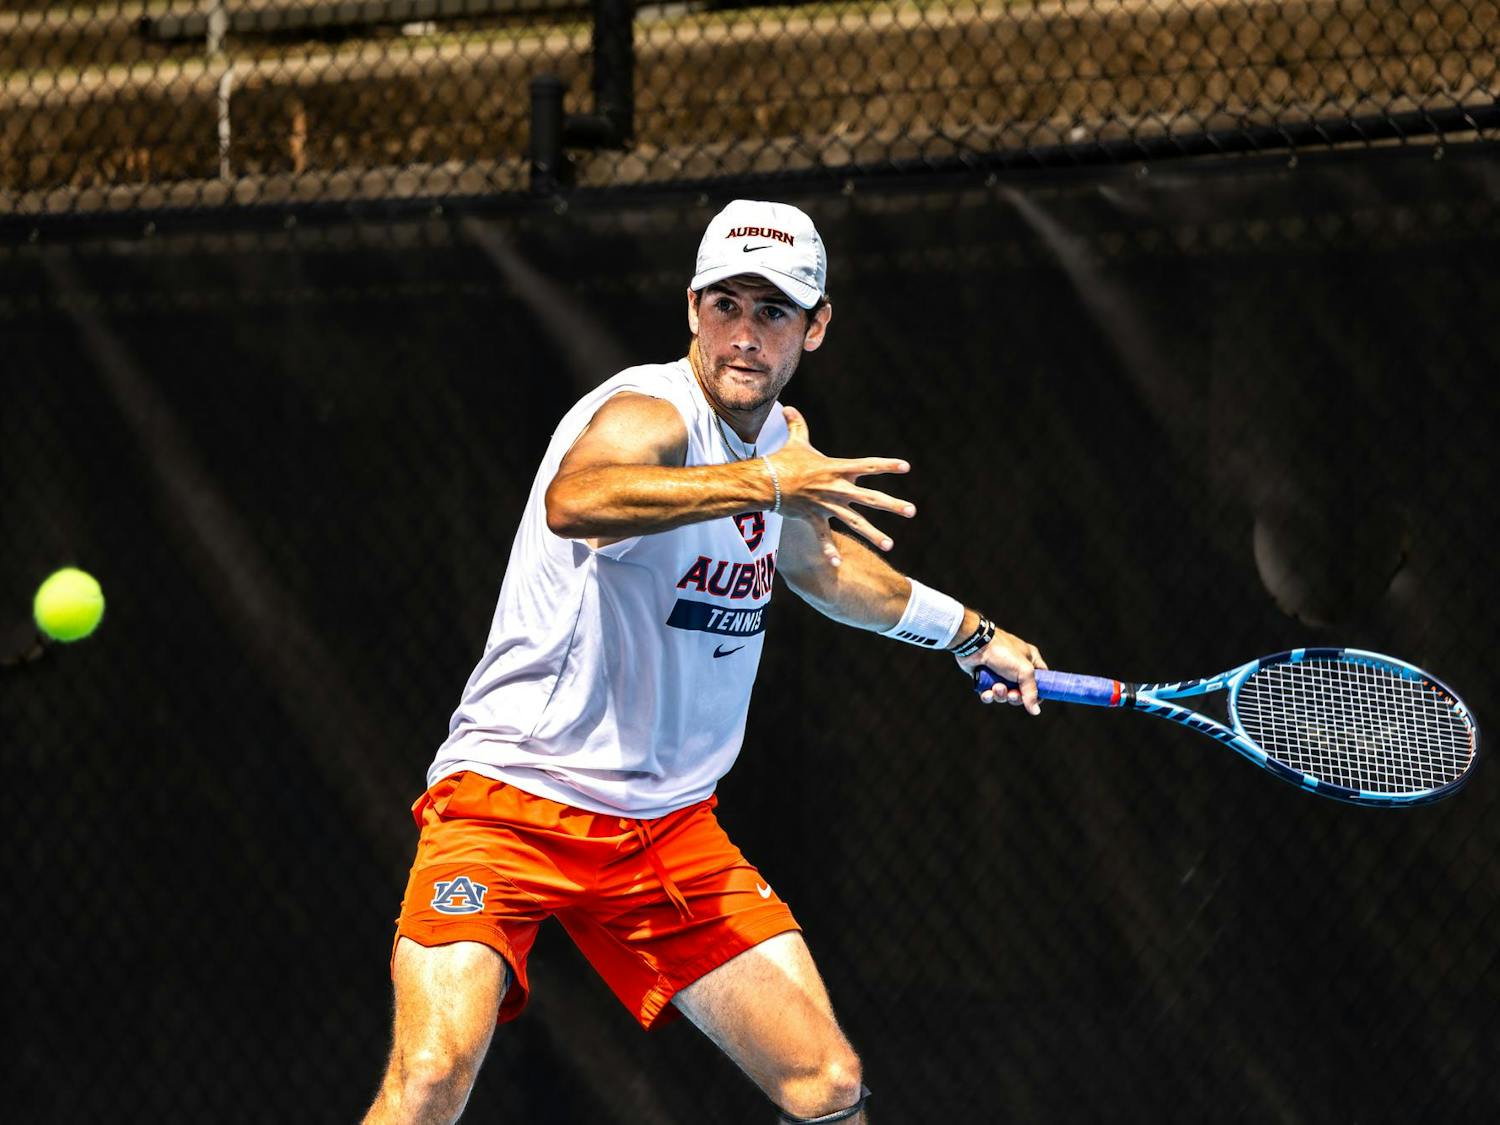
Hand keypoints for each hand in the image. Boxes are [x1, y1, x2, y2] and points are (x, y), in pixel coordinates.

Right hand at [770, 406, 914, 567]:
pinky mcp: (814, 518)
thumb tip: (788, 407)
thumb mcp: (795, 441)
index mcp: (837, 469)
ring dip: (874, 534)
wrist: (764, 482)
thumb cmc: (782, 461)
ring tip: (890, 545)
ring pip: (855, 522)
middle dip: (892, 505)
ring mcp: (827, 506)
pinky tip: (837, 563)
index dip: (887, 465)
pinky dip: (828, 550)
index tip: (906, 467)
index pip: (868, 465)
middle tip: (912, 511)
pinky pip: (823, 537)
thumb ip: (797, 425)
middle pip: (870, 498)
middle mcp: (837, 488)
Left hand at [958, 628, 1047, 715]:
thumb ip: (1031, 692)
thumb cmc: (1003, 653)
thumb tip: (1035, 711)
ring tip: (996, 688)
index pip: (1041, 679)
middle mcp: (1016, 666)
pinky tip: (987, 693)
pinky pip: (990, 694)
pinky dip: (988, 696)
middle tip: (1012, 695)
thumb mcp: (1024, 671)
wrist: (975, 645)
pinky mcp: (985, 678)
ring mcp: (999, 672)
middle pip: (1022, 692)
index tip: (1035, 701)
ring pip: (1004, 694)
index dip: (1039, 692)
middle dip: (1016, 696)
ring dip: (1001, 695)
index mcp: (1030, 659)